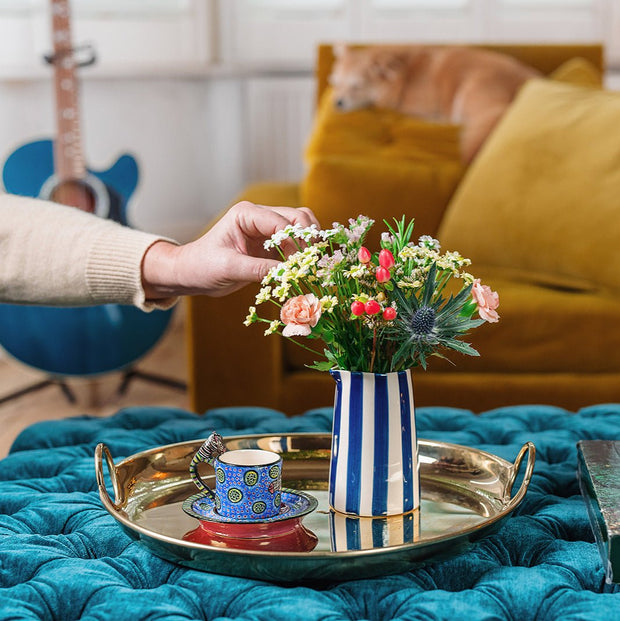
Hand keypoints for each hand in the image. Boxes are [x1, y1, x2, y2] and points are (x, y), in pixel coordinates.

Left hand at [141, 201, 319, 298]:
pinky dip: (302, 255)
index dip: (295, 240)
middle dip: (308, 238)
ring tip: (310, 266)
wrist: (191, 274)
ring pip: (300, 228)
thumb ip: (258, 269)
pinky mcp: (270, 246)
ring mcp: (266, 230)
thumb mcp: (228, 268)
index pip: (281, 221)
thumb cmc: (202, 266)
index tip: (301, 263)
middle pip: (298, 218)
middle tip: (312, 263)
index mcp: (246, 214)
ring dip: (308, 244)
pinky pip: (294, 245)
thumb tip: (289, 273)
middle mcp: (259, 217)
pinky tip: (303, 269)